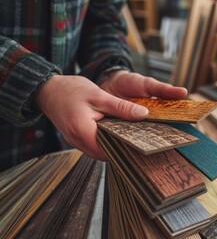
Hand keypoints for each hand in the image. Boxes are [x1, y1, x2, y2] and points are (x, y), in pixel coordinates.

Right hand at [36, 73, 186, 160]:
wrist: (47, 90)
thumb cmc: (70, 90)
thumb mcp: (99, 96)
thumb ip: (121, 107)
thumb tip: (143, 114)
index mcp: (84, 132)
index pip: (111, 150)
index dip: (128, 148)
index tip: (144, 145)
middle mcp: (79, 142)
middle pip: (107, 153)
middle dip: (123, 148)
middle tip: (142, 141)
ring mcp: (76, 142)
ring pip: (101, 150)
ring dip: (115, 144)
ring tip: (133, 136)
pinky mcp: (77, 139)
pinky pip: (95, 144)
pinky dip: (106, 140)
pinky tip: (117, 131)